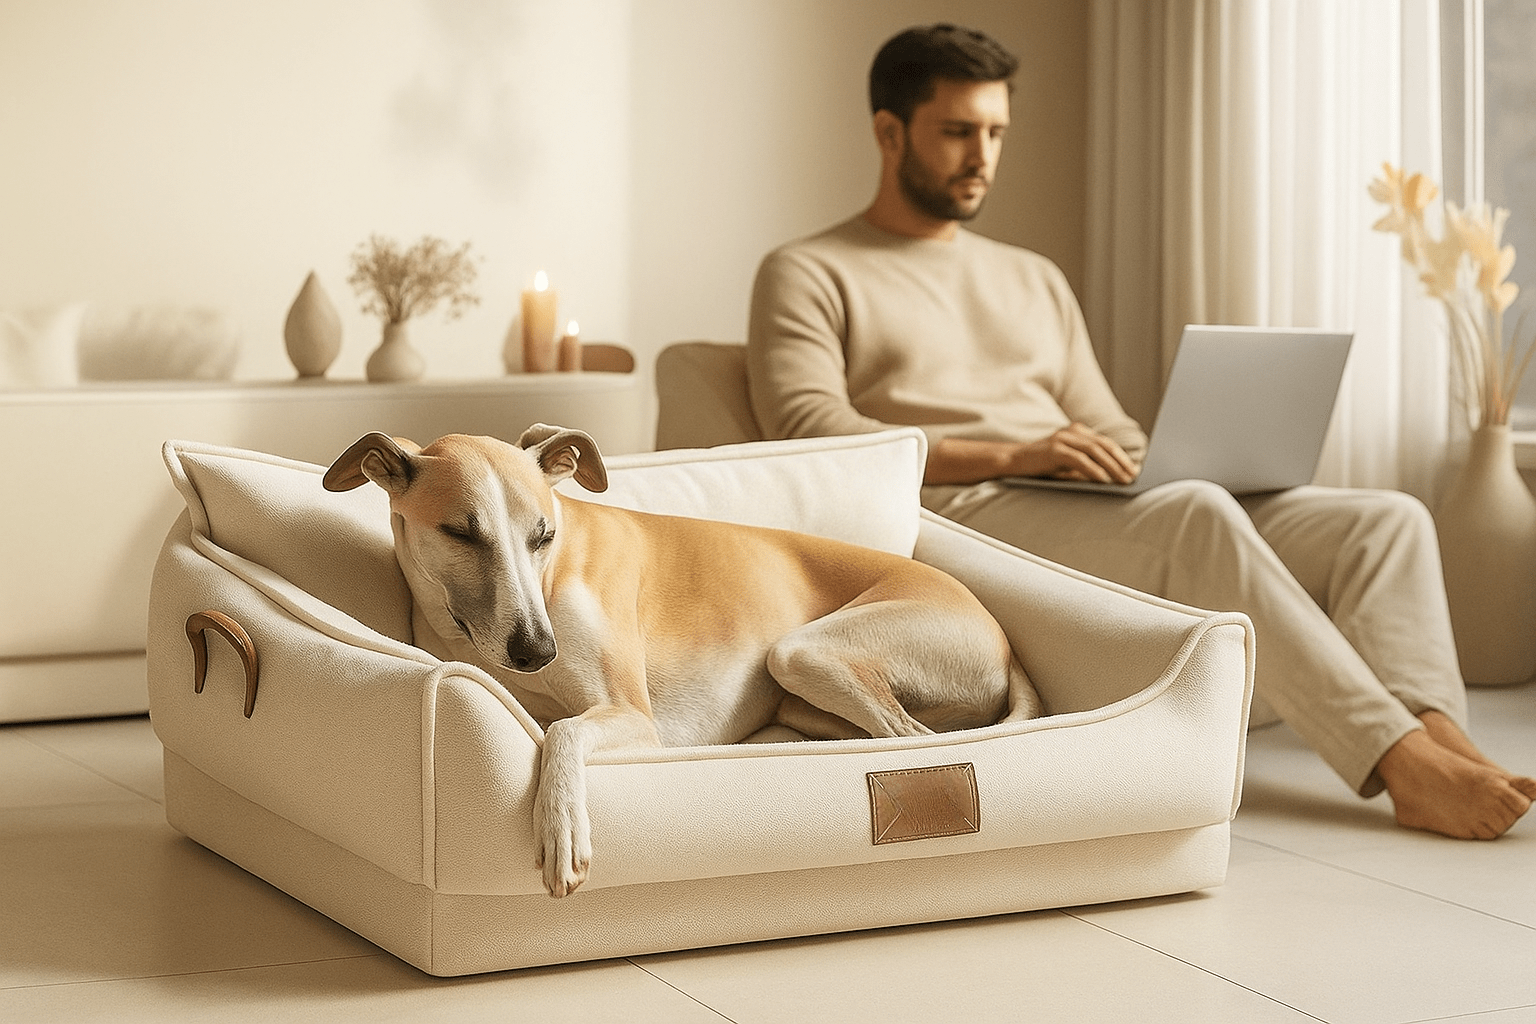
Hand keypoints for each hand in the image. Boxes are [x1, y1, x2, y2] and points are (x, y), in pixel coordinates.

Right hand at [1010, 423, 1137, 483]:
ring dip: (1112, 466)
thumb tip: (1110, 479)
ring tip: (1123, 480)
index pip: (1104, 443)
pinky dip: (1094, 470)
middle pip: (1104, 445)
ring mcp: (1062, 438)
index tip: (1134, 470)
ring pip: (1095, 451)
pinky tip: (1104, 480)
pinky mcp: (1054, 449)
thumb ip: (1085, 467)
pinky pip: (1080, 459)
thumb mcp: (1066, 465)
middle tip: (1133, 476)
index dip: (1121, 456)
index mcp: (1076, 432)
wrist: (1012, 461)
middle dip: (1121, 461)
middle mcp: (1072, 432)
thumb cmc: (1040, 466)